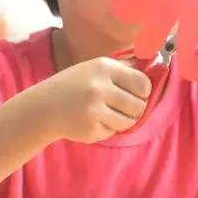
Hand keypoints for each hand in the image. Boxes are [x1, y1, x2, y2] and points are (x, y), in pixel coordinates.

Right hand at [33, 57, 151, 143]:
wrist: (43, 107)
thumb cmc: (72, 86)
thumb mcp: (94, 68)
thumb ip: (122, 69)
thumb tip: (154, 65)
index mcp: (104, 68)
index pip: (142, 83)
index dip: (143, 91)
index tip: (136, 94)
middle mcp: (100, 87)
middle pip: (139, 105)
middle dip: (134, 109)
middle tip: (121, 107)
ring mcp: (95, 110)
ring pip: (129, 121)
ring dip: (122, 121)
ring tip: (107, 115)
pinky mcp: (91, 129)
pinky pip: (114, 132)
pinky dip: (108, 129)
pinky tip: (94, 121)